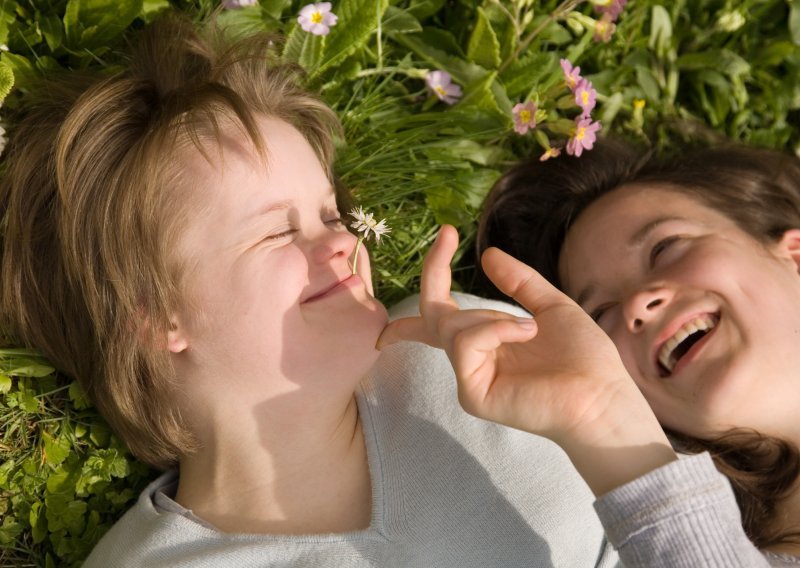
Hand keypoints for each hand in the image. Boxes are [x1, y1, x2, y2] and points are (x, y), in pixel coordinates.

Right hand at [378, 225, 675, 493]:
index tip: (447, 234)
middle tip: (447, 234)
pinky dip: (495, 330)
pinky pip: (466, 344)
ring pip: (452, 326)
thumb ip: (519, 282)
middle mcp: (472, 359)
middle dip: (434, 272)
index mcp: (487, 341)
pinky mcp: (473, 394)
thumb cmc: (584, 358)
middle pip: (432, 313)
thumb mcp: (551, 307)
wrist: (603, 395)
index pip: (445, 309)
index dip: (437, 273)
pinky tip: (528, 333)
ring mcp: (470, 378)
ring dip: (491, 316)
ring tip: (532, 328)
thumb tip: (487, 253)